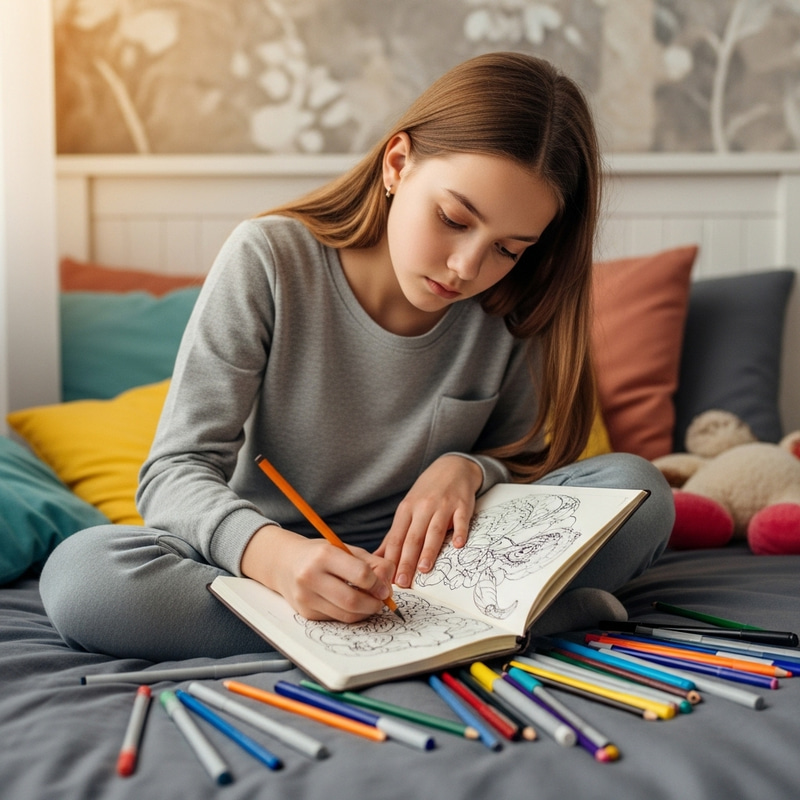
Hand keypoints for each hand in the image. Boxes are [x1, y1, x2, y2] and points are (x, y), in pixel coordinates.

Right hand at [241, 525, 394, 622]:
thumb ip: (372, 563)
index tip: (384, 587)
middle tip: (381, 601)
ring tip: (369, 603)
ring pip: (346, 614)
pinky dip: (349, 614)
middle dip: (374, 604)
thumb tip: (388, 586)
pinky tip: (350, 604)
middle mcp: (311, 576)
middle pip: (353, 600)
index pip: (360, 574)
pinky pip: (336, 618)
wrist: (284, 563)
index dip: (378, 584)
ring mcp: (306, 597)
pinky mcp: (305, 613)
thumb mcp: (345, 549)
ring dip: (364, 612)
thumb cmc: (320, 554)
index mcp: (324, 555)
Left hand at [375, 455, 481, 588]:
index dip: (392, 558)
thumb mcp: (407, 509)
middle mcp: (423, 508)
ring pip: (434, 531)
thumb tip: (377, 558)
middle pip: (413, 537)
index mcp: (406, 510)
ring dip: (429, 550)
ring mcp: (443, 506)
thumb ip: (394, 535)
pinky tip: (458, 546)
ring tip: (424, 569)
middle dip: (407, 561)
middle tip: (403, 582)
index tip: (387, 578)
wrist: (451, 468)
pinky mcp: (462, 505)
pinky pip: (460, 520)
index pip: (396, 537)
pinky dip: (460, 532)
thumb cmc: (426, 493)